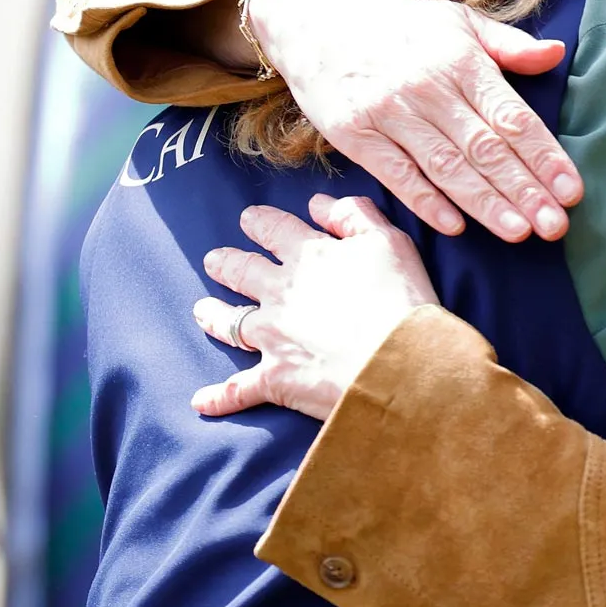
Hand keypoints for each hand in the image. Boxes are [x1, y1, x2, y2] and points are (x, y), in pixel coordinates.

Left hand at [192, 194, 439, 419]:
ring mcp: (273, 335)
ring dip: (214, 316)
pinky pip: (239, 389)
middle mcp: (281, 292)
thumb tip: (318, 204)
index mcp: (308, 255)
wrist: (400, 363)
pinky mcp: (275, 377)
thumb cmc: (402, 300)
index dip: (259, 222)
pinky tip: (203, 402)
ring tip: (203, 311)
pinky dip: (220, 397)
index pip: (273, 229)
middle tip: (215, 261)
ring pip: (230, 323)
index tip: (249, 220)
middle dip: (226, 263)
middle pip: (241, 271)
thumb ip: (354, 215)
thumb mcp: (390, 241)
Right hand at [247, 0, 582, 242]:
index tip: (572, 191)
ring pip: (446, 167)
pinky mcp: (355, 135)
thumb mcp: (456, 22)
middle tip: (556, 227)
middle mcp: (428, 87)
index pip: (512, 116)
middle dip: (525, 191)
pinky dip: (426, 202)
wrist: (315, 18)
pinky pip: (397, 175)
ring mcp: (389, 112)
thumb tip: (556, 54)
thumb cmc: (399, 27)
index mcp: (460, 60)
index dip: (545, 156)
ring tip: (519, 233)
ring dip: (485, 204)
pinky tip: (456, 227)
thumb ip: (507, 44)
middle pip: (485, 148)